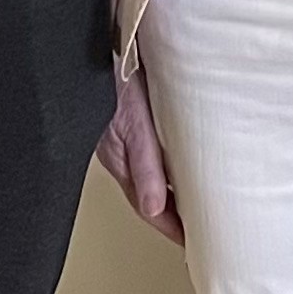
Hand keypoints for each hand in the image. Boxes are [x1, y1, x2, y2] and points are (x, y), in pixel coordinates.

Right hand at [95, 65, 183, 242]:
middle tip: (196, 234)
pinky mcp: (132, 121)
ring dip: (170, 193)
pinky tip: (178, 163)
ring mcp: (124, 139)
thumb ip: (146, 165)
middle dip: (170, 217)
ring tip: (193, 205)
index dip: (170, 228)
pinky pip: (151, 154)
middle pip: (149, 196)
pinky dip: (166, 166)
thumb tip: (155, 208)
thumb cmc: (114, 80)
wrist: (96, 49)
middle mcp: (121, 155)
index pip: (148, 207)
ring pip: (150, 176)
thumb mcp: (134, 125)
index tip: (190, 244)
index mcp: (120, 162)